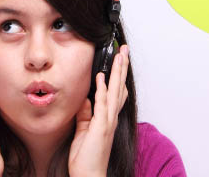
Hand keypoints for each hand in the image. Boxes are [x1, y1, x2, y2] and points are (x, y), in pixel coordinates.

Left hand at [69, 44, 129, 176]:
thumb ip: (85, 115)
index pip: (115, 92)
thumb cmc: (86, 158)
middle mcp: (111, 118)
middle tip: (125, 50)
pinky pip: (101, 105)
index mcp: (107, 118)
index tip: (120, 60)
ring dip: (117, 73)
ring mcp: (107, 122)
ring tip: (120, 56)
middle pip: (119, 87)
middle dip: (122, 68)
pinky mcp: (101, 128)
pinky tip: (101, 77)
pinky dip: (101, 90)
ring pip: (114, 92)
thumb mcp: (83, 131)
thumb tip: (84, 99)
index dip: (119, 75)